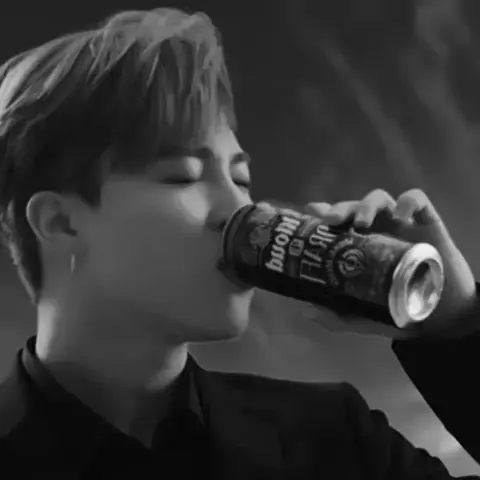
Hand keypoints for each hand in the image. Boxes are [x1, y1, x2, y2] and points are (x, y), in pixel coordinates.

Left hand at [304, 189, 477, 339]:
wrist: (442, 314)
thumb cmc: (398, 307)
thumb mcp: (364, 316)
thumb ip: (338, 316)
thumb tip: (306, 311)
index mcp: (357, 245)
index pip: (336, 222)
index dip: (322, 213)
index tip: (311, 213)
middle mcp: (375, 229)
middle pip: (353, 207)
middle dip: (340, 209)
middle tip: (330, 220)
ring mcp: (400, 223)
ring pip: (379, 199)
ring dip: (367, 204)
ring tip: (361, 221)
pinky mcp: (426, 221)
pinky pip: (416, 199)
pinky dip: (407, 202)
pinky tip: (401, 216)